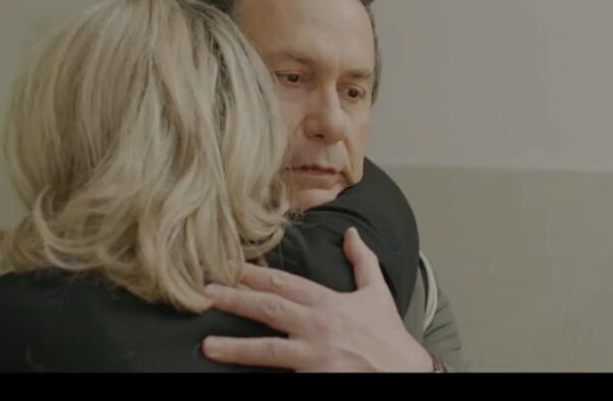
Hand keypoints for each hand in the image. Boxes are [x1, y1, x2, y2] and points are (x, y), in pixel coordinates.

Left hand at [201, 227, 433, 371]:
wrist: (406, 373)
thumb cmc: (389, 337)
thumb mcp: (377, 293)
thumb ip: (362, 261)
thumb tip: (351, 232)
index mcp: (328, 303)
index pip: (285, 282)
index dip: (255, 273)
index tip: (230, 265)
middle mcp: (318, 326)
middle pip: (270, 308)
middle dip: (235, 299)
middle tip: (206, 294)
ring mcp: (314, 356)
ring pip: (268, 349)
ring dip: (235, 347)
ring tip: (207, 345)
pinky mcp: (315, 379)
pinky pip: (282, 376)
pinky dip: (260, 375)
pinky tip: (238, 377)